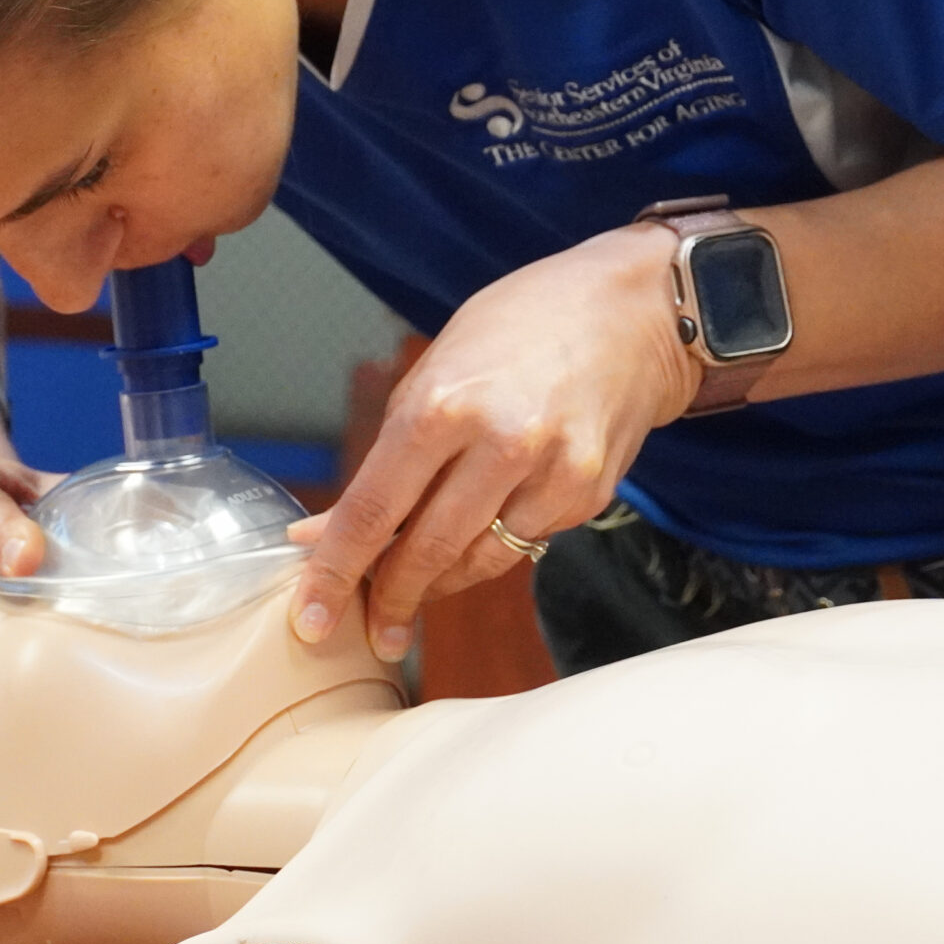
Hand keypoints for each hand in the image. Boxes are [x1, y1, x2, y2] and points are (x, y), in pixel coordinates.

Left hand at [288, 223, 700, 661]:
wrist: (632, 313)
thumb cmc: (517, 330)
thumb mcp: (433, 375)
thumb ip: (383, 458)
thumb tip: (324, 533)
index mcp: (442, 407)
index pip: (373, 512)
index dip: (336, 573)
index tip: (311, 618)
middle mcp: (500, 445)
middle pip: (427, 552)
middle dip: (391, 599)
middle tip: (372, 631)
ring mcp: (552, 475)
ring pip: (479, 562)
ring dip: (440, 582)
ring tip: (416, 587)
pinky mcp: (588, 496)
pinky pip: (524, 543)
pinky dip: (493, 544)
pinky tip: (483, 525)